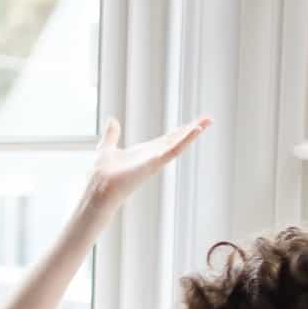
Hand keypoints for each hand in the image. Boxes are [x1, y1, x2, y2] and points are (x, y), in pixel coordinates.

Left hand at [82, 116, 209, 212]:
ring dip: (192, 132)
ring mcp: (155, 160)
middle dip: (192, 129)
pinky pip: (173, 151)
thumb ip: (112, 134)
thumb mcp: (107, 147)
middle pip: (176, 139)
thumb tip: (113, 120)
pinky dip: (184, 141)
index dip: (179, 131)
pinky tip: (195, 131)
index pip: (166, 139)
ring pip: (178, 144)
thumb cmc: (102, 174)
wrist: (99, 189)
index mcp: (144, 152)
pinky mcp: (154, 164)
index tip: (192, 123)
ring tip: (206, 122)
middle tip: (208, 119)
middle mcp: (152, 156)